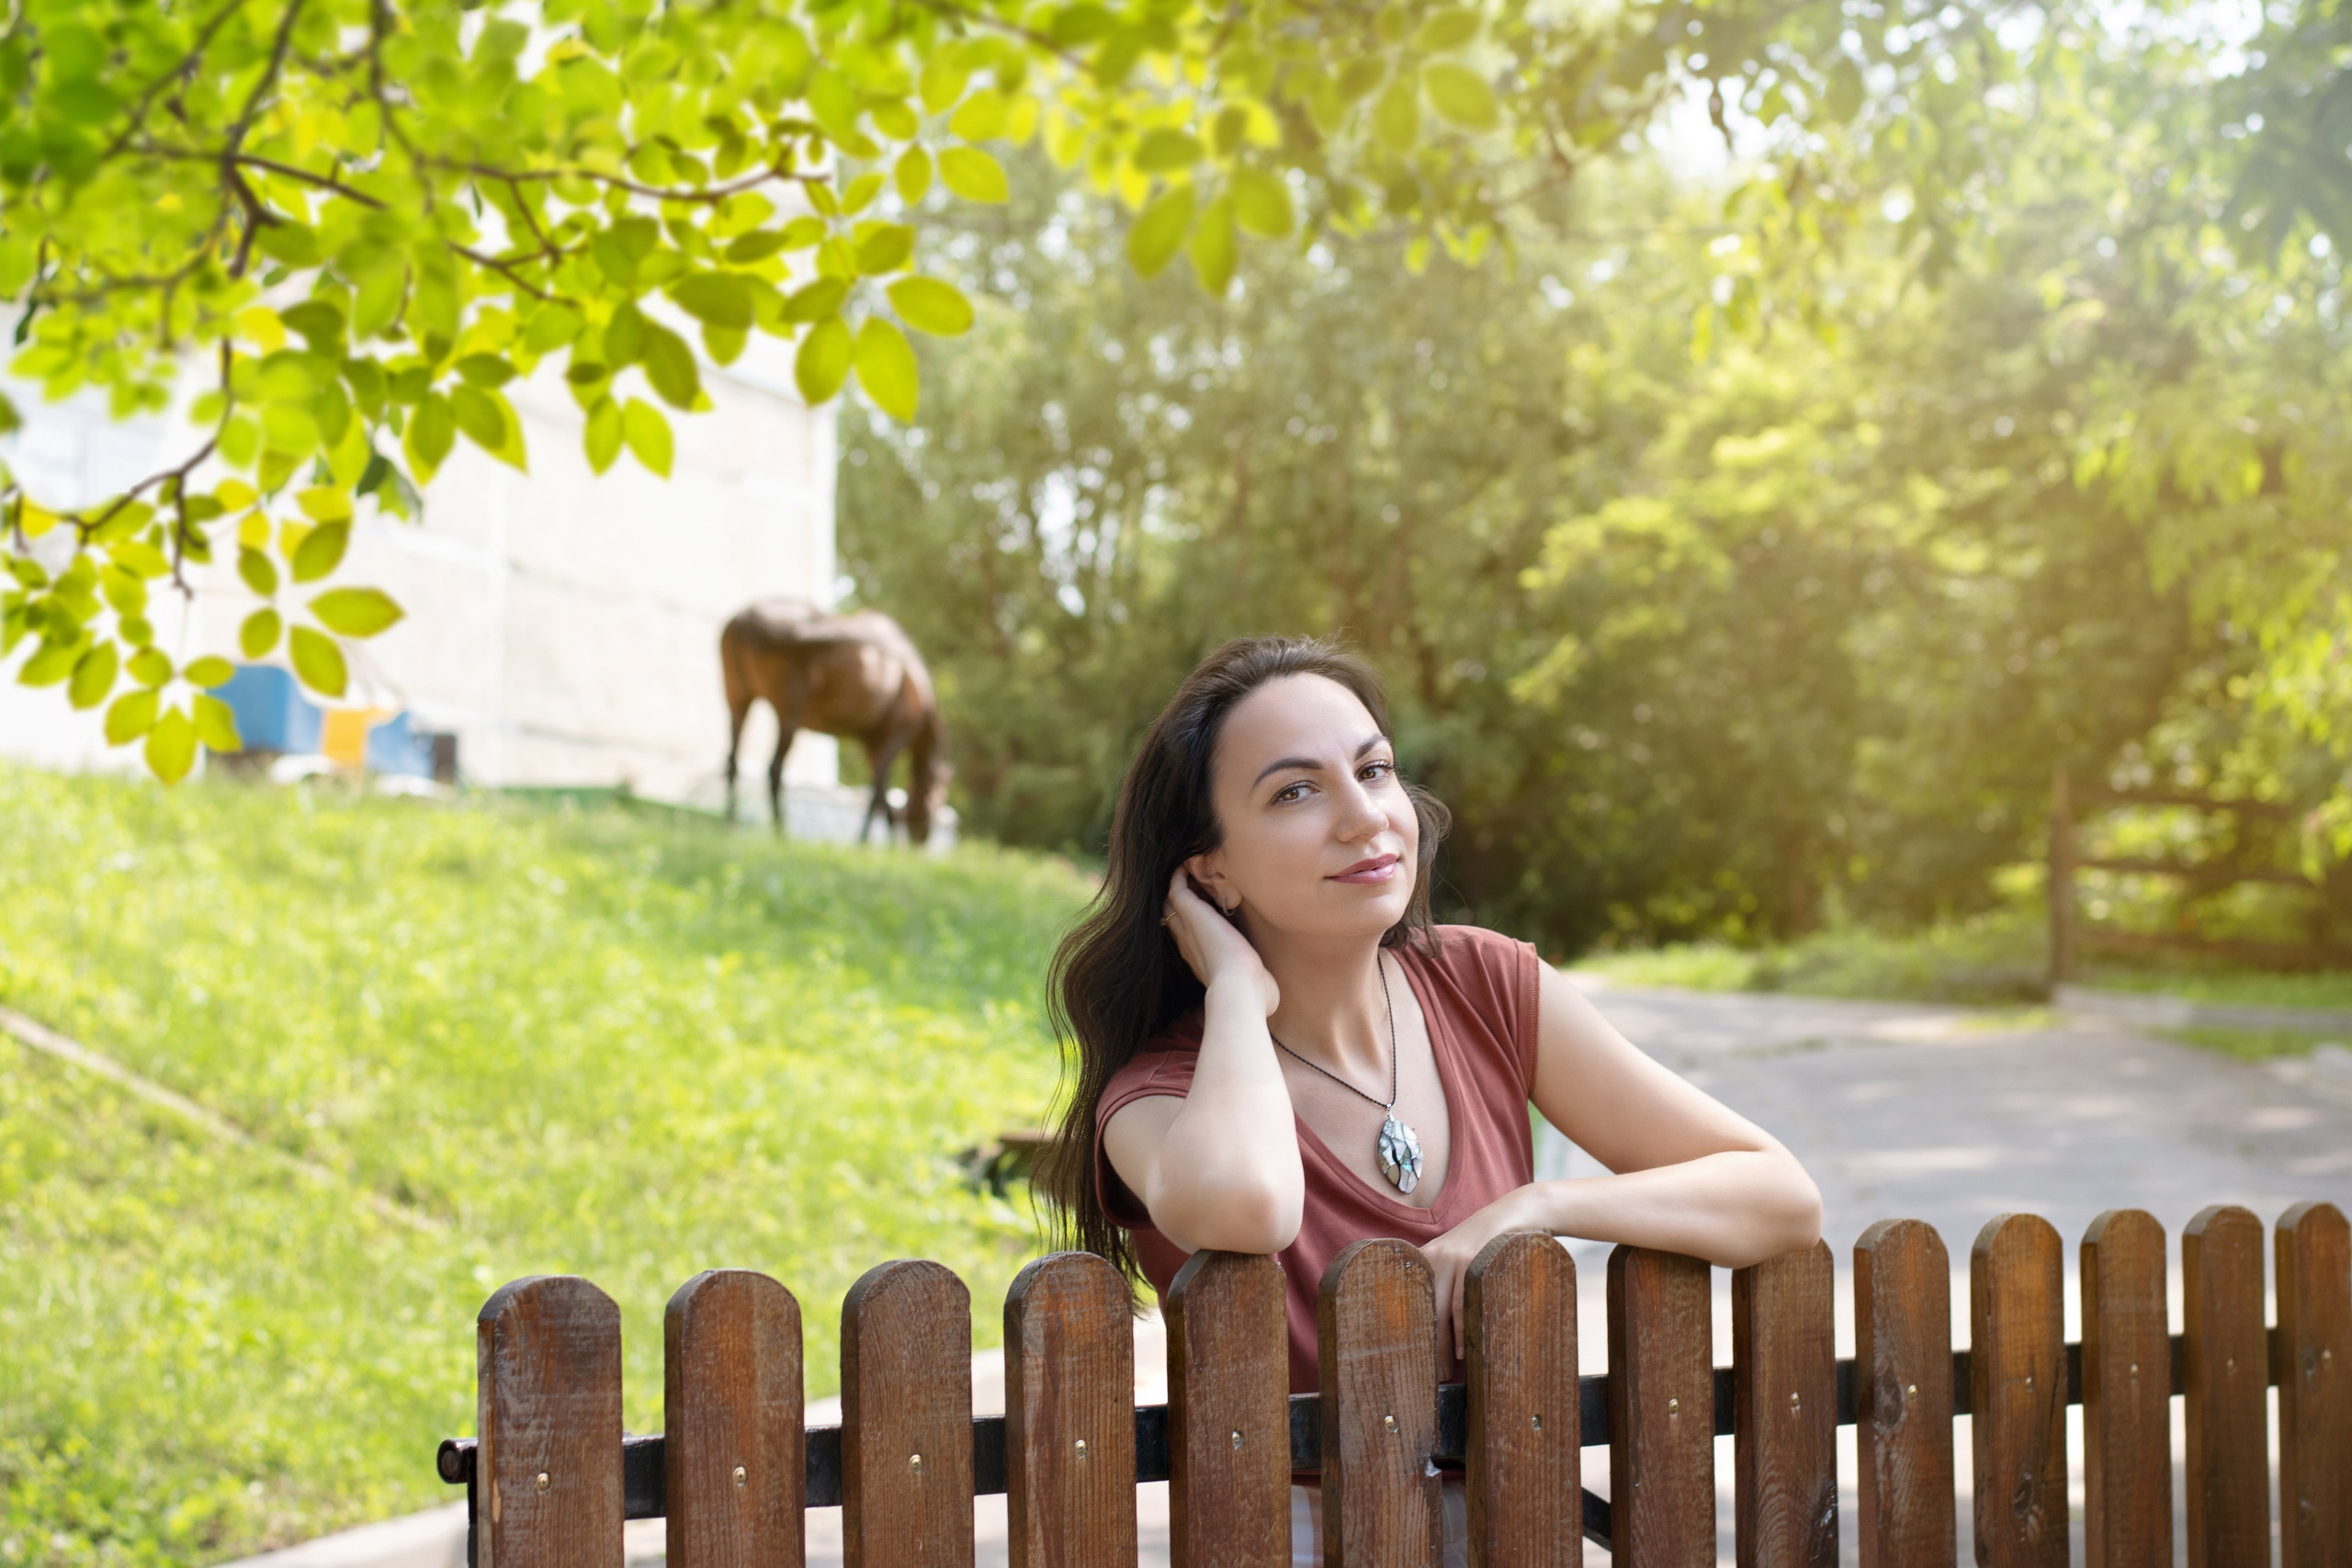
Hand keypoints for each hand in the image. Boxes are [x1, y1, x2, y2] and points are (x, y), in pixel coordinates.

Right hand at [1164, 868, 1278, 1016]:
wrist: (1240, 988)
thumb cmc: (1251, 994)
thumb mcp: (1252, 986)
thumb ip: (1257, 984)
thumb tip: (1271, 995)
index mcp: (1202, 961)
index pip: (1188, 936)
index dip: (1191, 921)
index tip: (1203, 908)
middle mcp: (1189, 944)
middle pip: (1173, 916)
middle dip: (1182, 899)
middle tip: (1194, 882)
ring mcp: (1188, 928)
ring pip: (1172, 901)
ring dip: (1181, 884)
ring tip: (1192, 869)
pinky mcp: (1191, 913)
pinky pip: (1176, 887)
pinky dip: (1180, 874)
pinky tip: (1188, 863)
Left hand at [1422, 1189, 1541, 1363]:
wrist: (1516, 1212)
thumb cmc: (1486, 1243)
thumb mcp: (1457, 1257)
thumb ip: (1443, 1282)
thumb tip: (1435, 1328)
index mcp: (1424, 1258)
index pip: (1406, 1298)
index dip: (1406, 1329)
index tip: (1406, 1355)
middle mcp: (1432, 1256)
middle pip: (1421, 1309)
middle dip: (1424, 1344)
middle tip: (1427, 1373)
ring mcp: (1452, 1257)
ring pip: (1439, 1310)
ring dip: (1441, 1344)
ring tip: (1444, 1370)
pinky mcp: (1472, 1261)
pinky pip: (1461, 1303)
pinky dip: (1461, 1330)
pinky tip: (1461, 1349)